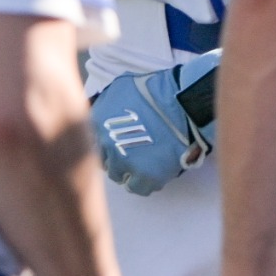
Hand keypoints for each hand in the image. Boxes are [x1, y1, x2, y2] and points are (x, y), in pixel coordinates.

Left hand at [89, 51, 221, 195]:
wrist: (182, 102)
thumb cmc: (154, 91)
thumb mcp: (119, 87)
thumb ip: (103, 104)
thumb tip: (98, 111)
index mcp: (97, 124)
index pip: (93, 142)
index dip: (106, 142)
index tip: (116, 141)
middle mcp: (107, 146)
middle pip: (105, 161)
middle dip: (116, 156)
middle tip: (132, 150)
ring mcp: (125, 163)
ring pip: (119, 176)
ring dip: (128, 170)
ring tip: (144, 160)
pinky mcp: (146, 176)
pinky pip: (138, 188)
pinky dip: (144, 182)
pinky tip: (152, 171)